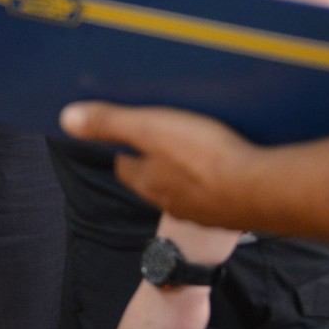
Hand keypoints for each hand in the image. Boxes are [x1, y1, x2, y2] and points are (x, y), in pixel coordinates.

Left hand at [61, 102, 255, 226]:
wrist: (261, 191)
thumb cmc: (203, 158)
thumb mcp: (149, 129)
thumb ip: (110, 123)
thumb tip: (67, 119)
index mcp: (148, 180)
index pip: (124, 165)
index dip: (123, 147)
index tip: (126, 131)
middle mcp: (171, 200)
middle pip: (155, 177)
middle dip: (156, 158)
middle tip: (164, 135)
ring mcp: (203, 209)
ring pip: (186, 186)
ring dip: (187, 169)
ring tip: (197, 145)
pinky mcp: (232, 210)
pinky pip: (218, 193)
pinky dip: (217, 179)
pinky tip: (229, 166)